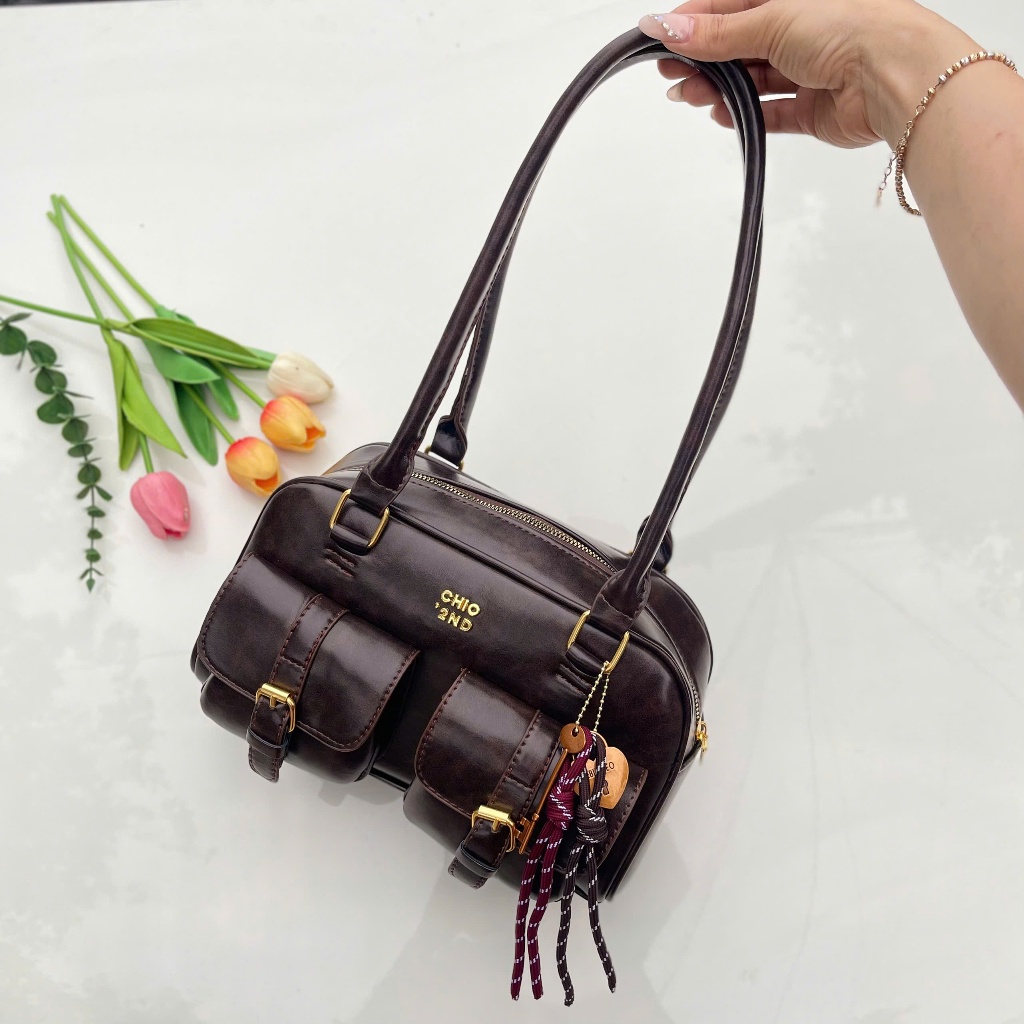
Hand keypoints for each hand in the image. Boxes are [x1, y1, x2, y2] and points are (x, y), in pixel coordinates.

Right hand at [638, 0, 977, 149]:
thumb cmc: (849, 25)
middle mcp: (802, 28)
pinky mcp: (814, 109)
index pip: (730, 5)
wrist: (895, 74)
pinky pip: (771, 112)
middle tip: (670, 76)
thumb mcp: (770, 19)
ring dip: (719, 89)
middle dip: (702, 60)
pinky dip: (745, 115)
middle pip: (738, 45)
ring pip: (752, 80)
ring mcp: (808, 69)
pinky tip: (721, 115)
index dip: (693, 22)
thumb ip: (716, 32)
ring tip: (690, 97)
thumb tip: (667, 25)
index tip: (658, 39)